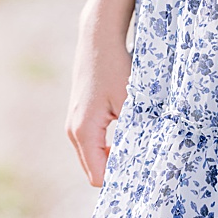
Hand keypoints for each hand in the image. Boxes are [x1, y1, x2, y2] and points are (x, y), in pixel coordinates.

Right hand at [65, 21, 130, 187]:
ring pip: (93, 157)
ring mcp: (74, 123)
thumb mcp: (130, 101)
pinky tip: (127, 137)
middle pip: (94, 170)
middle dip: (116, 171)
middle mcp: (73, 131)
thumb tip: (144, 160)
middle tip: (143, 167)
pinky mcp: (79, 116)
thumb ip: (133, 133)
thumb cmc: (116, 66)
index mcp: (83, 131)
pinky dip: (108, 147)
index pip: (98, 176)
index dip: (119, 180)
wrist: (98, 38)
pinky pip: (93, 143)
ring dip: (113, 158)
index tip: (142, 175)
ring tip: (138, 151)